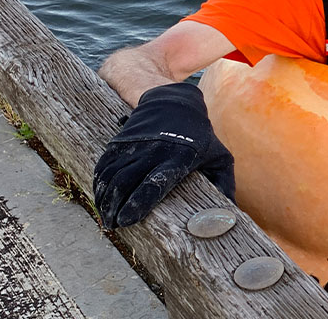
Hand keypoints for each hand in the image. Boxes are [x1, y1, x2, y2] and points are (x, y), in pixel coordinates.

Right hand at [93, 82, 234, 228]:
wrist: (176, 102)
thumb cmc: (201, 137)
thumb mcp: (219, 156)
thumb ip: (224, 184)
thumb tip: (228, 215)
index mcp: (180, 157)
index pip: (156, 182)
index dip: (139, 202)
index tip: (128, 220)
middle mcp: (155, 150)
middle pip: (127, 181)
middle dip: (116, 207)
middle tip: (114, 225)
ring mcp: (135, 143)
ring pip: (112, 174)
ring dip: (105, 198)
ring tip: (106, 218)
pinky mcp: (121, 140)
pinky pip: (105, 164)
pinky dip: (98, 183)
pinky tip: (100, 198)